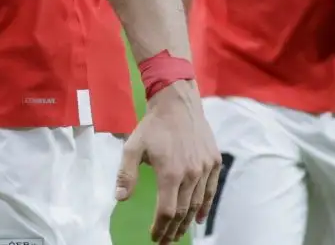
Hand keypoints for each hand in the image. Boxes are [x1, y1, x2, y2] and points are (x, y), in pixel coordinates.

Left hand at [117, 80, 222, 243]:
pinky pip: (211, 191)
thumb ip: (126, 173)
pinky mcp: (214, 163)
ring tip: (178, 234)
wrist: (178, 104)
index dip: (160, 227)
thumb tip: (119, 197)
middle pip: (183, 211)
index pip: (167, 210)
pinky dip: (205, 208)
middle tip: (165, 241)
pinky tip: (199, 219)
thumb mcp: (133, 147)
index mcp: (170, 172)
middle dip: (173, 230)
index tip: (154, 237)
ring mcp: (205, 169)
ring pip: (198, 204)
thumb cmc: (153, 126)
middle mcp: (190, 174)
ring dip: (188, 223)